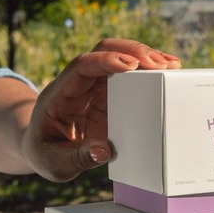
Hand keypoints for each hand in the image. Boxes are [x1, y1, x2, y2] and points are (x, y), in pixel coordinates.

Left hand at [23, 38, 180, 181]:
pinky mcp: (109, 95)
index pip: (81, 66)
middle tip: (159, 63)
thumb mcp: (54, 162)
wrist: (42, 149)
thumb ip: (77, 157)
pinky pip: (129, 76)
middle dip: (132, 52)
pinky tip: (168, 73)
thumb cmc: (45, 154)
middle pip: (103, 50)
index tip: (130, 65)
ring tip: (171, 65)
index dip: (105, 61)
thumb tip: (105, 151)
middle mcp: (78, 83)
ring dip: (144, 57)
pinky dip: (148, 72)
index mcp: (59, 94)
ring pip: (120, 56)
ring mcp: (95, 87)